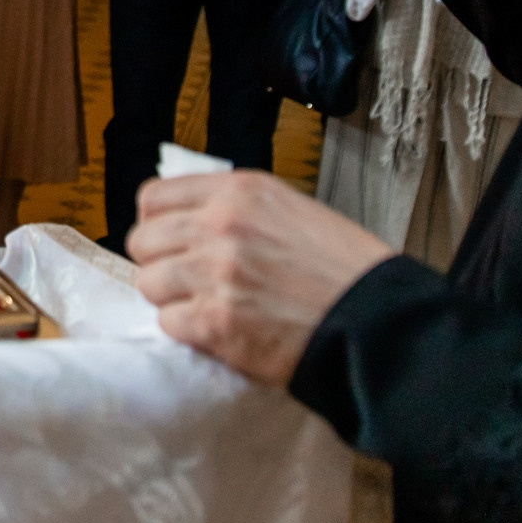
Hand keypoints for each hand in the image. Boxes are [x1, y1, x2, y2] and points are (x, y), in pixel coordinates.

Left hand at [128, 172, 392, 385]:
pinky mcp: (216, 322)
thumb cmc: (345, 269)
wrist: (379, 321)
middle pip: (143, 241)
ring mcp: (215, 274)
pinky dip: (188, 330)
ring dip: (171, 297)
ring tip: (203, 305)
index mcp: (238, 192)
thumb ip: (236, 208)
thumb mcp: (291, 210)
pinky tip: (217, 329)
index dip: (156, 221)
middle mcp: (220, 226)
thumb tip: (189, 217)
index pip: (153, 197)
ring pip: (149, 283)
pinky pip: (169, 322)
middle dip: (160, 261)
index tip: (167, 238)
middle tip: (186, 278)